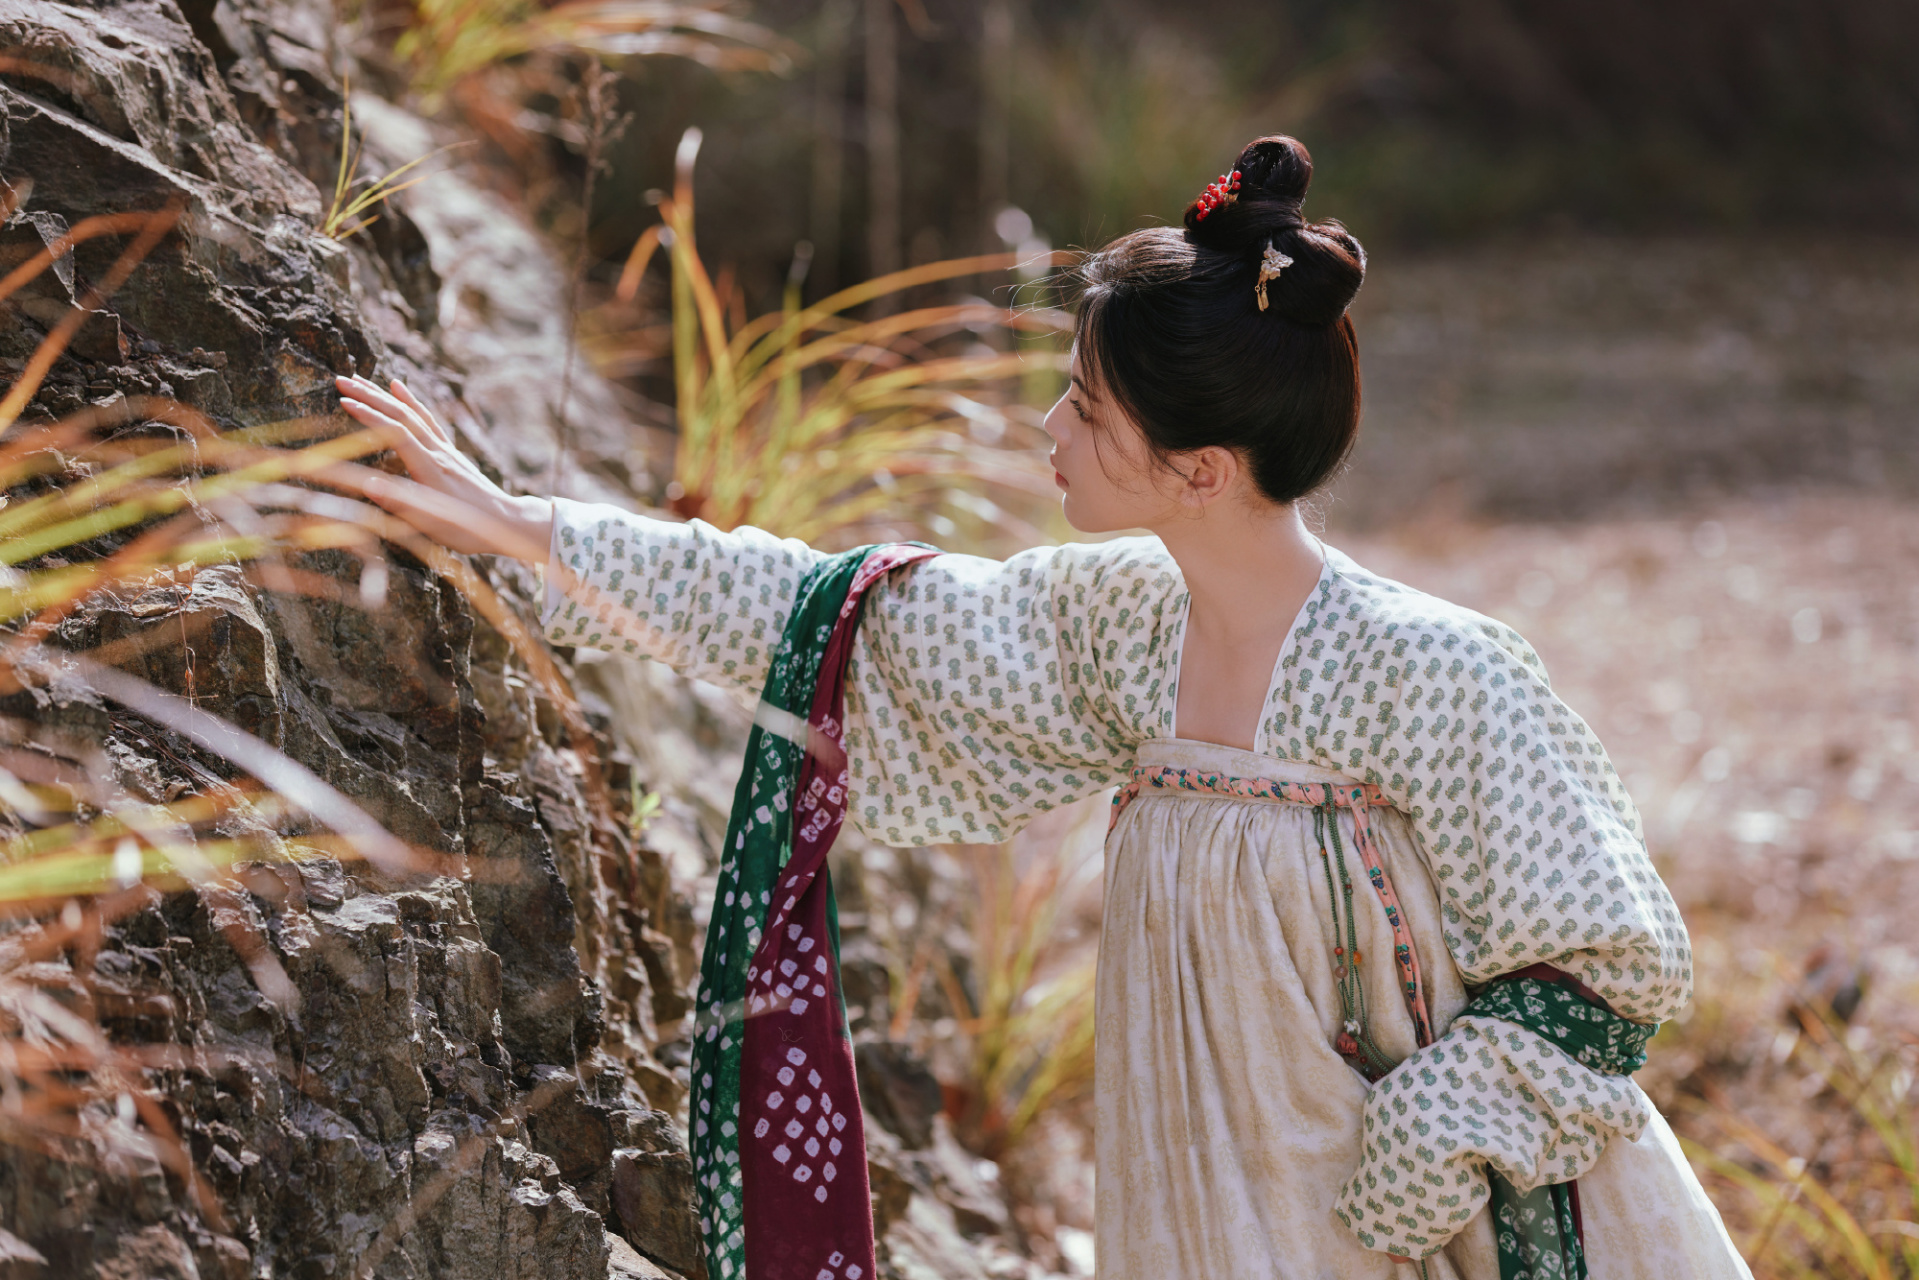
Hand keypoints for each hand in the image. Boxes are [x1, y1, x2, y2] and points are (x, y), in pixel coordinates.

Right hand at [334, 374, 552, 562]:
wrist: (507, 522)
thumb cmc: (469, 529)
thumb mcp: (433, 524)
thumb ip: (401, 504)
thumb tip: (367, 484)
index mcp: (430, 468)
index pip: (395, 432)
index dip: (369, 416)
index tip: (343, 400)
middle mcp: (438, 452)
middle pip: (401, 415)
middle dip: (370, 396)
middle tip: (341, 379)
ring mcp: (446, 450)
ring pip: (413, 413)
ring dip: (385, 395)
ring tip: (362, 378)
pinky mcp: (451, 452)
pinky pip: (428, 419)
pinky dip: (411, 401)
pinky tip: (400, 389)